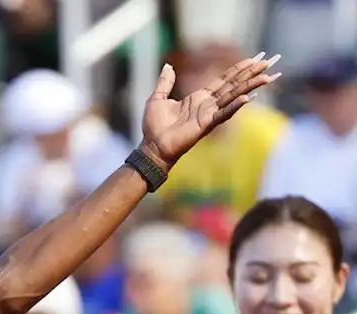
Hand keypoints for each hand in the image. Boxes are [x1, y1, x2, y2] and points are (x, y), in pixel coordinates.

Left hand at [140, 53, 280, 170]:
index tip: (255, 58)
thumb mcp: (157, 98)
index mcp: (199, 97)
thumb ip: (165, 82)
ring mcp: (209, 114)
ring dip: (251, 86)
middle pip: (234, 85)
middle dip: (252, 73)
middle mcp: (208, 104)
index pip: (224, 79)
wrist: (152, 146)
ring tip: (268, 76)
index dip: (239, 68)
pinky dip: (234, 106)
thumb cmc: (154, 126)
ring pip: (234, 96)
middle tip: (270, 61)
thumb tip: (168, 65)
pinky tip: (247, 97)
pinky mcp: (206, 124)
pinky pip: (223, 114)